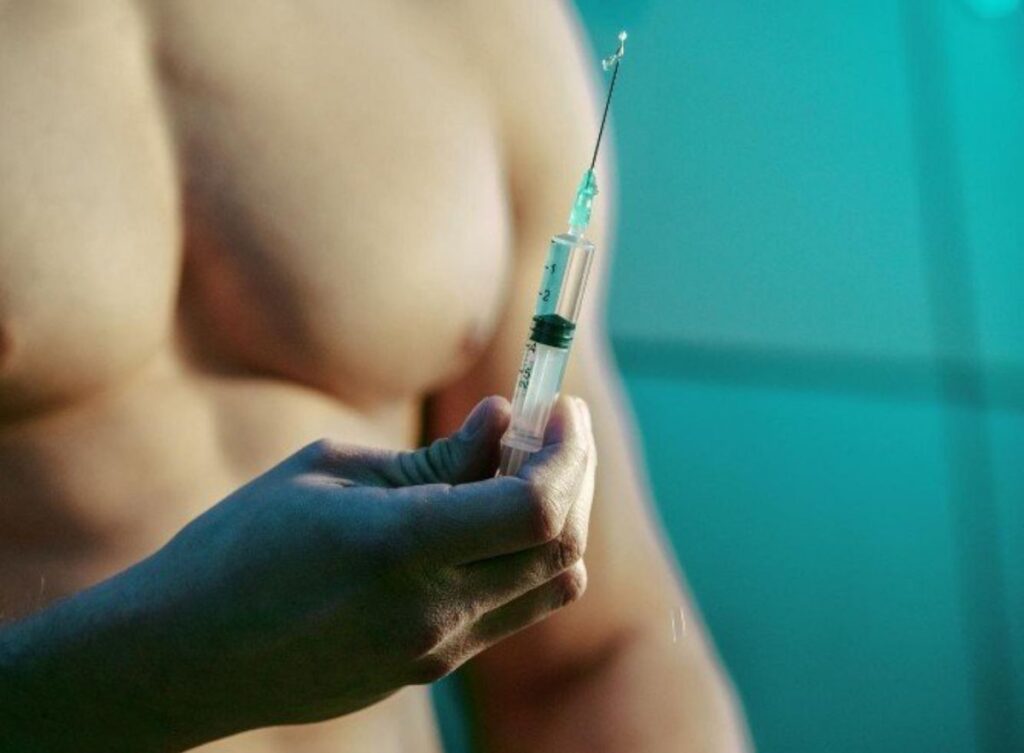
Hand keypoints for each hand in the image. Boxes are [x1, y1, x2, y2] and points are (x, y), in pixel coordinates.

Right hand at [1, 396, 595, 750]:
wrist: (187, 657)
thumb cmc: (240, 547)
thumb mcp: (329, 472)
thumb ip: (433, 457)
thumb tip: (504, 421)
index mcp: (400, 546)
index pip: (536, 509)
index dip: (568, 454)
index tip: (562, 408)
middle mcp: (432, 610)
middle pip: (561, 547)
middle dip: (575, 475)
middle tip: (555, 426)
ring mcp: (434, 651)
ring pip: (550, 584)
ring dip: (557, 519)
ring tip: (521, 467)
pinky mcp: (427, 670)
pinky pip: (509, 609)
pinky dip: (521, 555)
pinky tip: (484, 517)